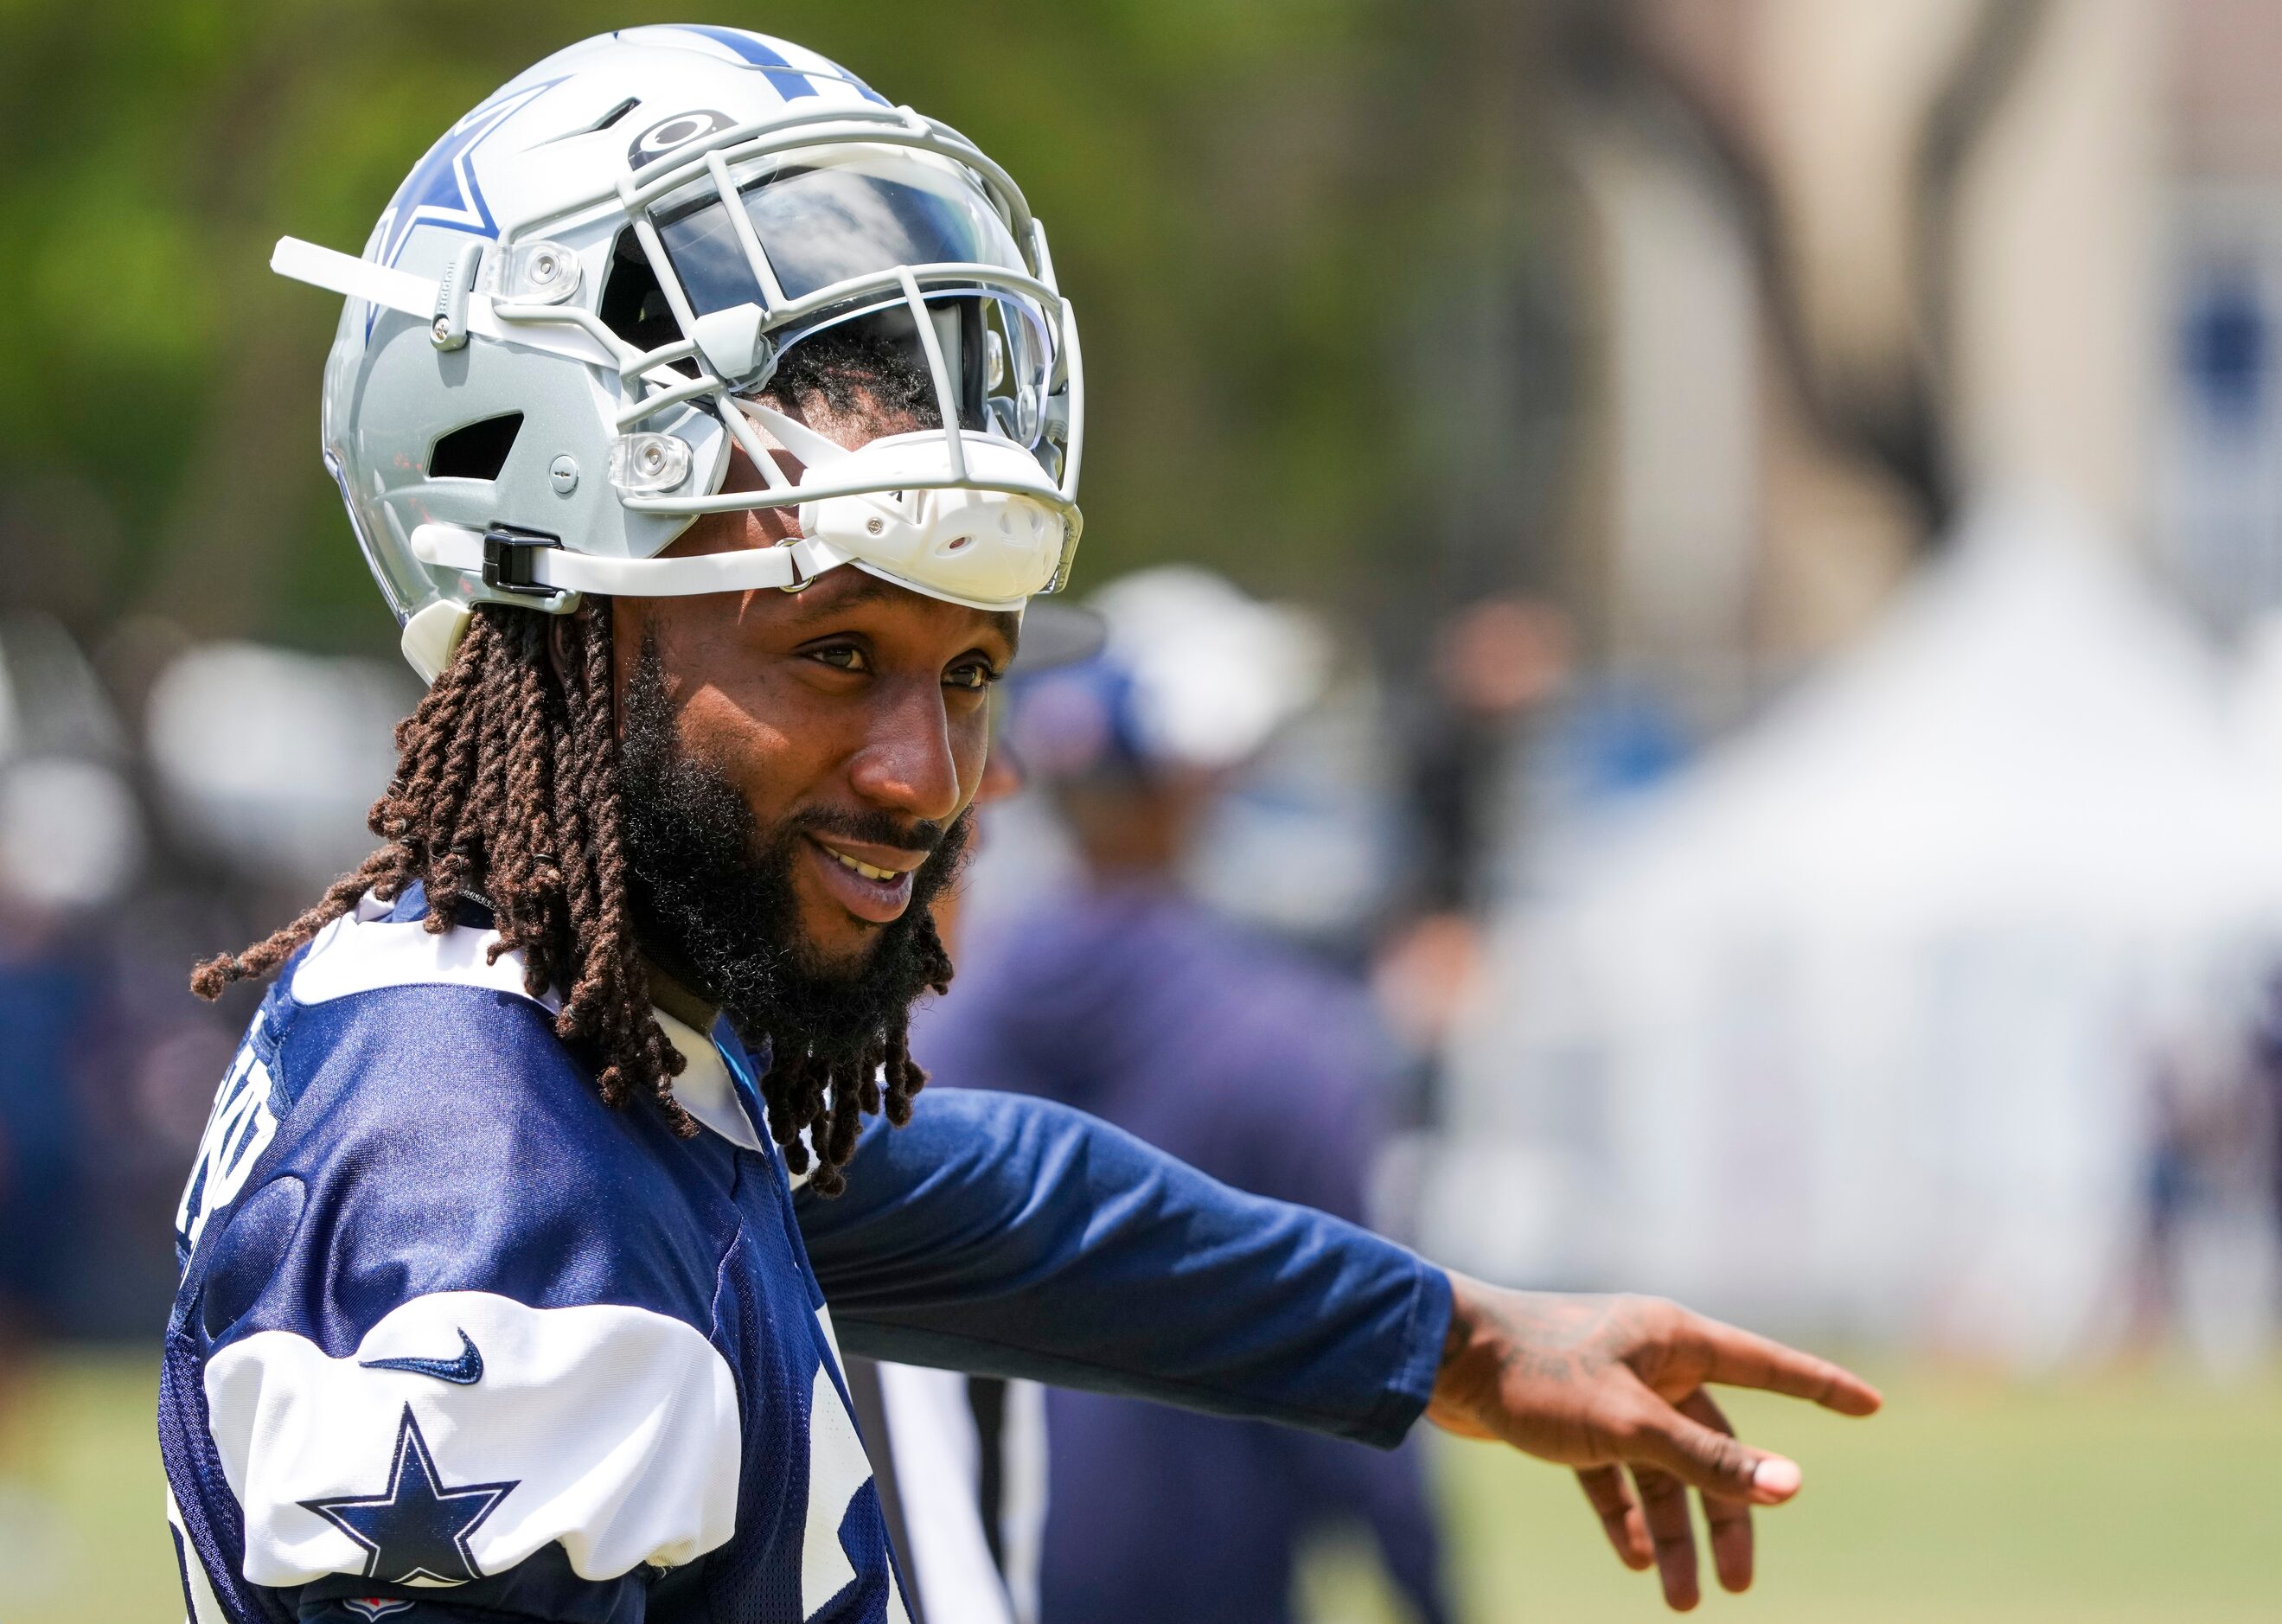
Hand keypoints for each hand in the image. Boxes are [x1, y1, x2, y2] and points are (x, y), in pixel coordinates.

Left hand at [1425, 1275, 1880, 1610]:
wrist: (1439, 1360)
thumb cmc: (1536, 1374)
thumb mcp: (1630, 1427)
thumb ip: (1709, 1460)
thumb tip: (1791, 1487)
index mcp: (1673, 1339)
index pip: (1767, 1365)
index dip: (1821, 1389)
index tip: (1871, 1405)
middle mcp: (1648, 1360)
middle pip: (1713, 1442)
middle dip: (1727, 1513)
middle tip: (1736, 1585)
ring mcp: (1609, 1388)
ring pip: (1661, 1468)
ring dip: (1671, 1531)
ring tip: (1677, 1599)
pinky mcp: (1570, 1417)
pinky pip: (1615, 1474)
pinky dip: (1624, 1514)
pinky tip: (1631, 1559)